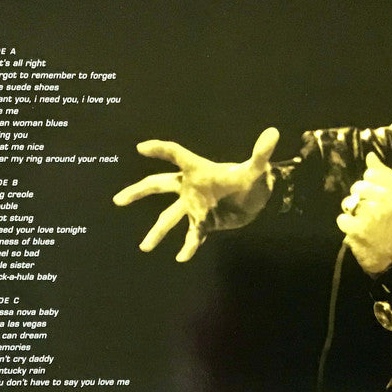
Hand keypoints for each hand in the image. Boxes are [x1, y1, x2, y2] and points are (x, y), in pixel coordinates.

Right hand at [113, 128, 279, 261]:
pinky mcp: (203, 222)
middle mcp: (190, 187)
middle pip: (158, 186)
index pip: (176, 156)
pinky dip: (188, 247)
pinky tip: (181, 258)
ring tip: (144, 247)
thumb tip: (274, 133)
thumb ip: (261, 154)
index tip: (141, 147)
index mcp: (198, 169)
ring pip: (169, 218)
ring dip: (157, 232)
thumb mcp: (257, 168)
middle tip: (118, 200)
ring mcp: (194, 206)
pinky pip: (192, 235)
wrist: (256, 199)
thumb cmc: (252, 178)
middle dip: (138, 192)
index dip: (160, 150)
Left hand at [336, 152, 391, 275]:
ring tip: (365, 224)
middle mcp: (388, 198)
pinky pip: (342, 219)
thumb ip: (388, 176)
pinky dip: (347, 227)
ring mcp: (373, 212)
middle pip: (358, 186)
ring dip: (353, 214)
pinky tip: (358, 232)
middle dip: (359, 198)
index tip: (374, 195)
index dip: (370, 184)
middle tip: (368, 212)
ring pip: (349, 202)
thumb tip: (370, 156)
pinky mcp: (359, 227)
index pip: (372, 173)